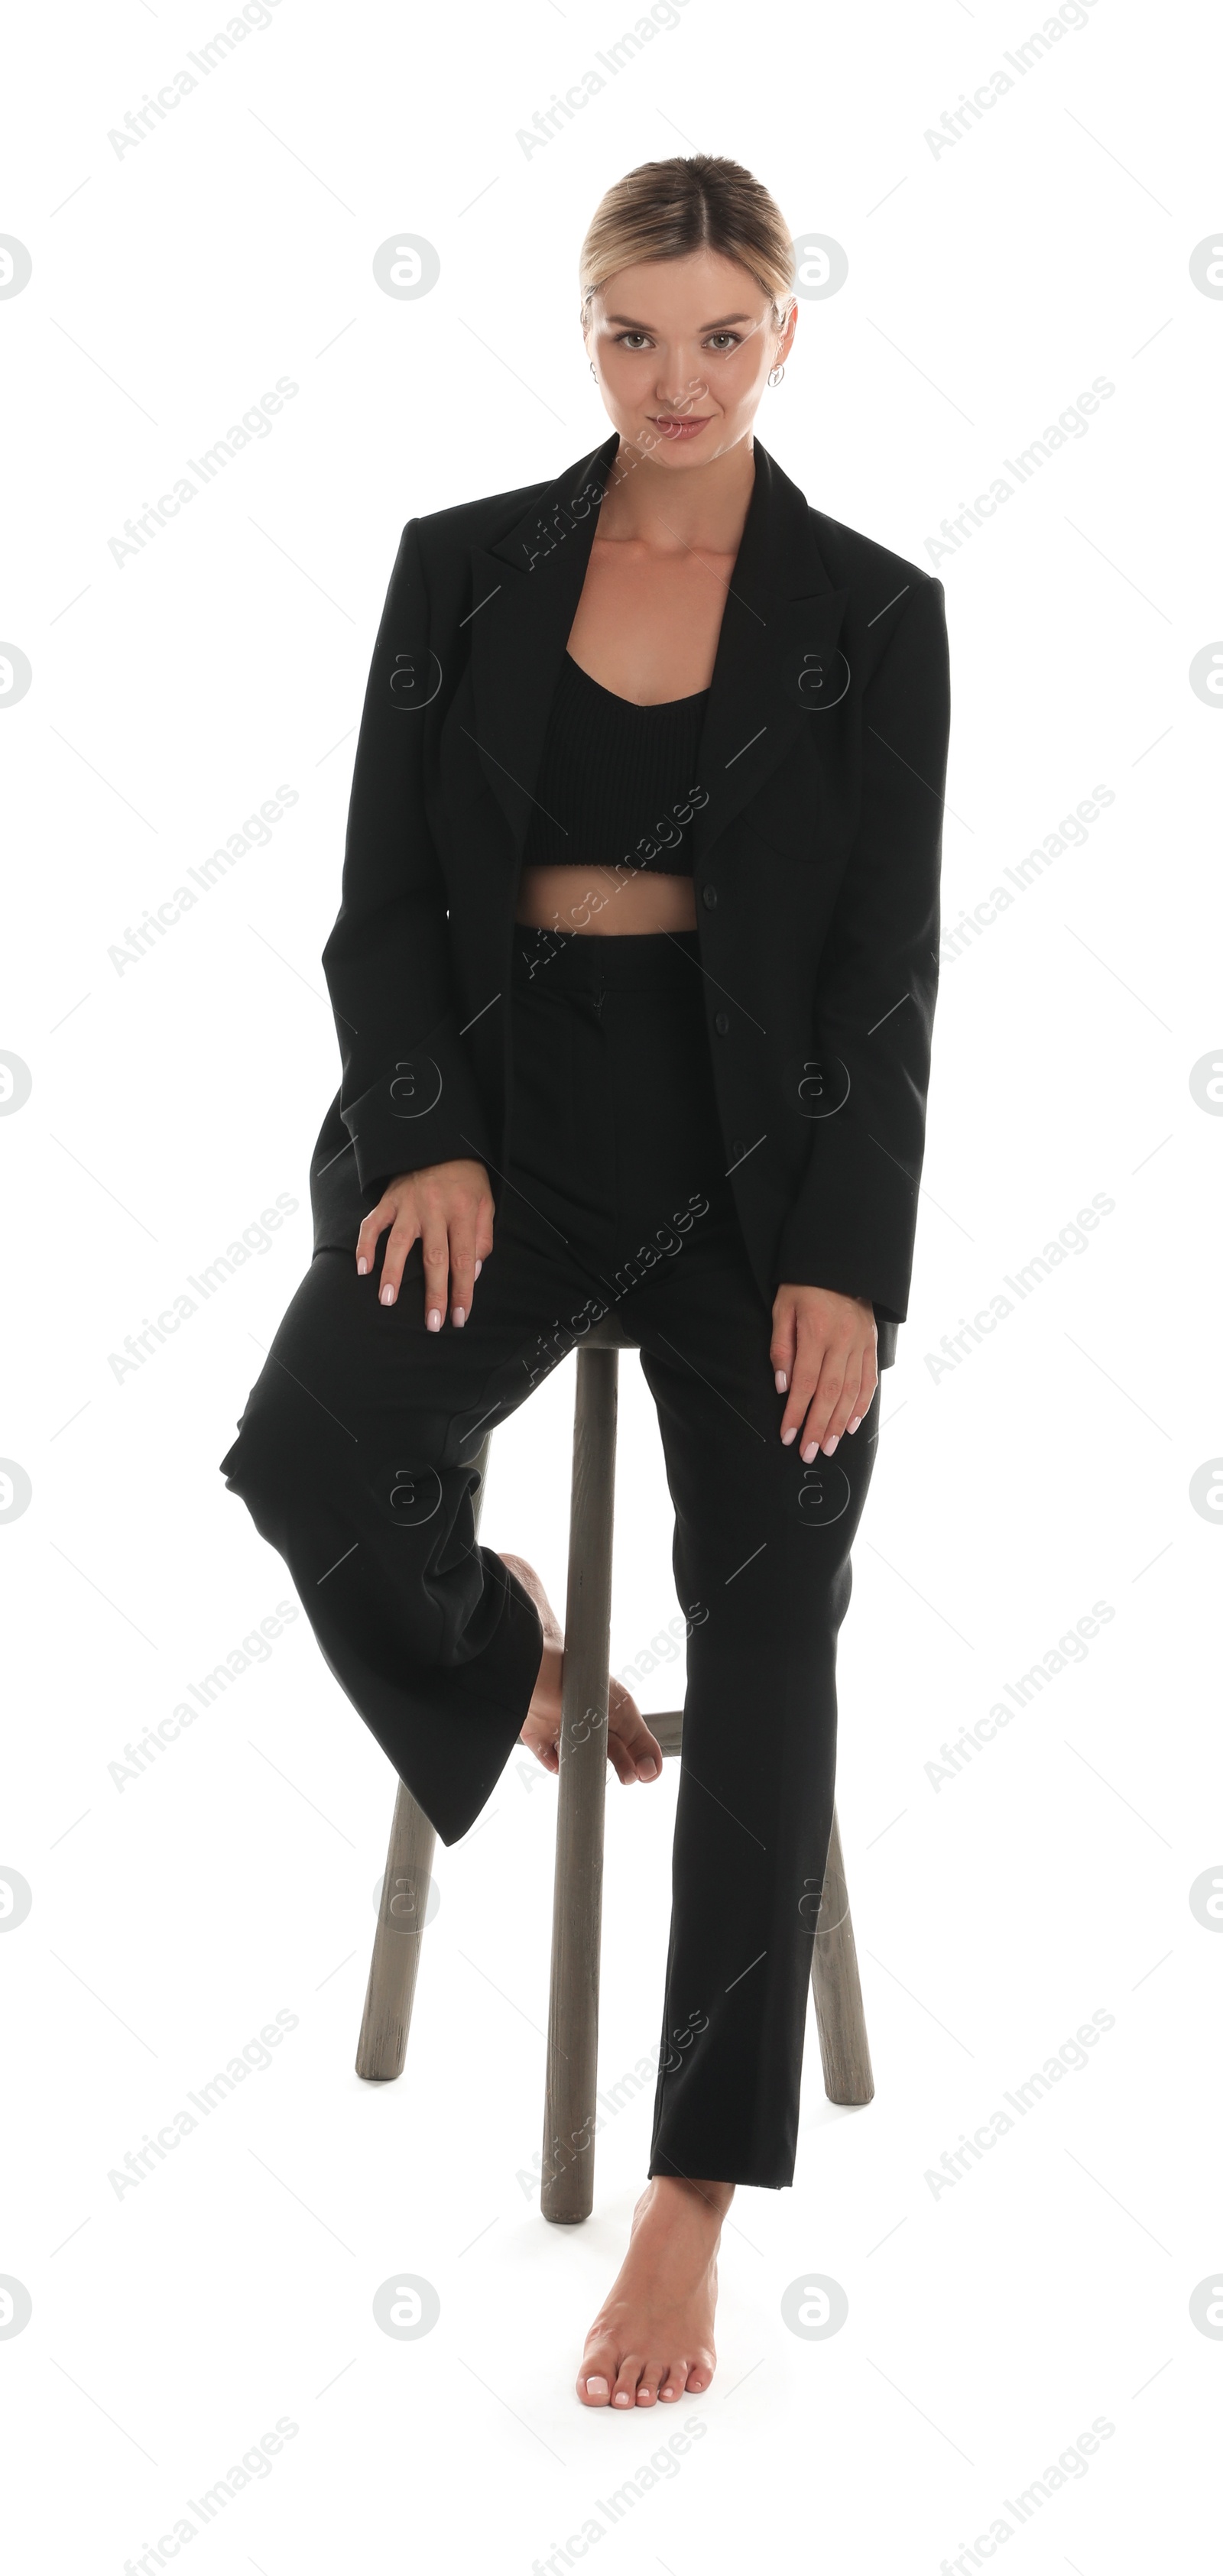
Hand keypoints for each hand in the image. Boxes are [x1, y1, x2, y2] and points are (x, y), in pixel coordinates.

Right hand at [355, 1158, 493, 1329]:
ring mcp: (408, 1205)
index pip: (463, 1260)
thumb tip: (471, 1273)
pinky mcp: (389, 1200)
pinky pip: (373, 1224)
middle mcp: (435, 1210)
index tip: (460, 1318)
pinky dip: (365, 1245)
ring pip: (399, 1243)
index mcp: (463, 1212)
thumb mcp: (486, 1203)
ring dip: (393, 1274)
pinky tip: (362, 1269)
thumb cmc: (466, 1180)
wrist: (440, 1143)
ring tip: (388, 1301)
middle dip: (434, 1294)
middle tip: (432, 1323)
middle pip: (434, 1258)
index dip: (462, 1291)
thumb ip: (482, 1238)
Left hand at [770, 1283, 877, 1458]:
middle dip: (818, 1427)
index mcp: (816, 1333)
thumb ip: (781, 1348)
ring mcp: (861, 1344)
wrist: (839, 1262)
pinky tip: (851, 1424)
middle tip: (809, 1453)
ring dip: (839, 1423)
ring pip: (852, 1392)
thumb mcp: (783, 1310)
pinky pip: (869, 1380)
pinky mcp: (871, 1344)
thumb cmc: (803, 1286)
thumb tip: (783, 1386)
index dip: (796, 1413)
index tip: (787, 1435)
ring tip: (828, 1446)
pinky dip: (862, 1405)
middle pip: (830, 1394)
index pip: (805, 1383)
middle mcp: (842, 1341)